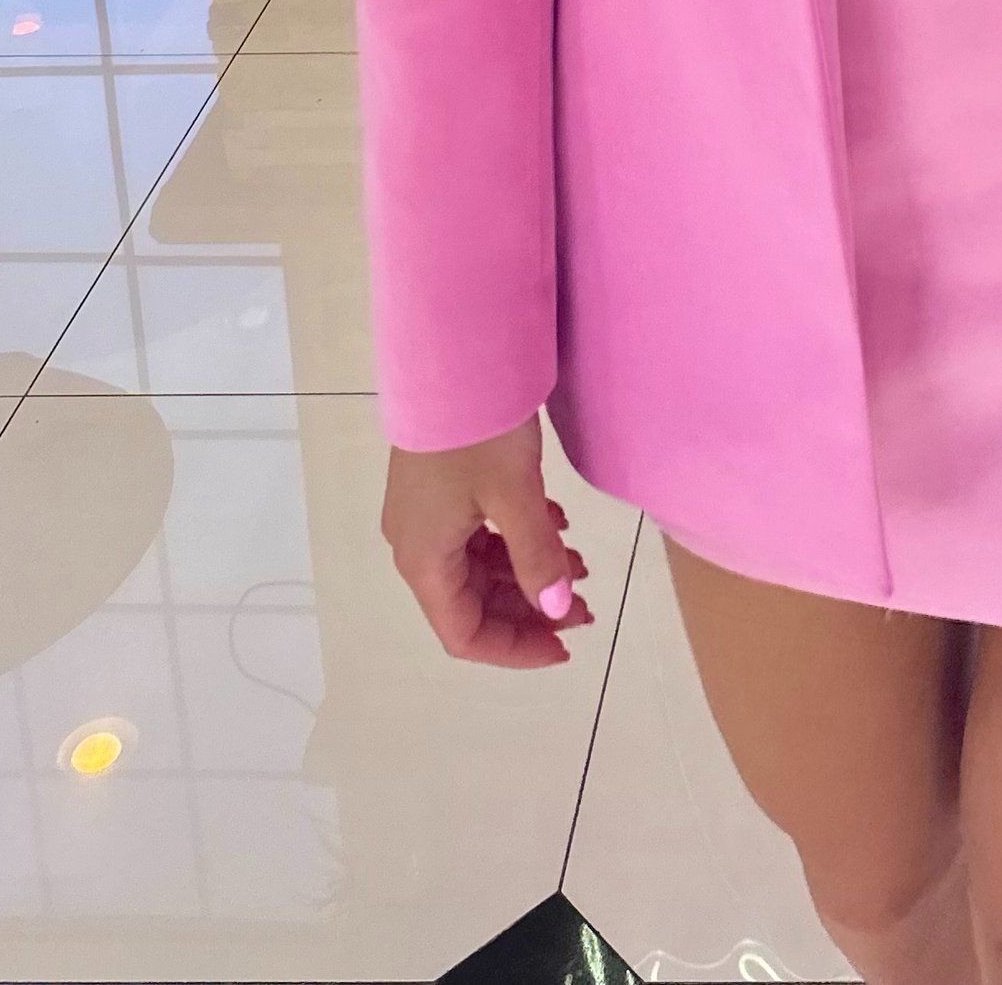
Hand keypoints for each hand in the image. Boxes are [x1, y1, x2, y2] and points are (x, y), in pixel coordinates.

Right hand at [382, 411, 594, 668]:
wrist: (452, 352)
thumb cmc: (479, 429)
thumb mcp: (516, 495)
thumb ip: (537, 558)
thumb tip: (557, 611)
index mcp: (425, 559)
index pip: (464, 634)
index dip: (515, 648)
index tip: (565, 643)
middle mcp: (417, 544)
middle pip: (471, 603)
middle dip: (529, 610)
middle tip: (584, 604)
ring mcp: (425, 512)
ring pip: (478, 566)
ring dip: (526, 572)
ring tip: (579, 564)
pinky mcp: (438, 484)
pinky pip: (477, 532)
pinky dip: (515, 538)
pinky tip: (555, 523)